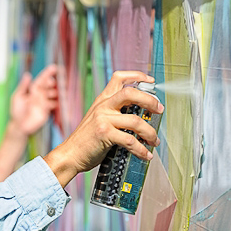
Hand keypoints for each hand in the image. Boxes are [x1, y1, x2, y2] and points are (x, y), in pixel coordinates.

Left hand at [9, 64, 58, 136]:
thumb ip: (23, 86)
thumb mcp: (17, 97)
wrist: (19, 126)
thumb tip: (28, 74)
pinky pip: (55, 106)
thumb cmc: (17, 110)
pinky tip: (60, 101)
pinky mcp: (47, 111)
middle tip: (55, 82)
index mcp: (33, 89)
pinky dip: (59, 103)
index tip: (54, 67)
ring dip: (57, 92)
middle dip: (53, 83)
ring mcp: (45, 103)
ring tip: (59, 91)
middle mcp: (40, 95)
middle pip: (49, 86)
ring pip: (54, 95)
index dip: (48, 73)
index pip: (42, 79)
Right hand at [43, 71, 162, 187]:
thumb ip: (114, 113)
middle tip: (159, 110)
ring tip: (155, 141)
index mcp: (102, 100)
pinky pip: (130, 140)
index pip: (119, 78)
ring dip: (150, 132)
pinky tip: (146, 154)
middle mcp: (103, 106)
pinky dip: (141, 149)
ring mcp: (103, 119)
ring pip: (135, 121)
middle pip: (130, 93)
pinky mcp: (104, 134)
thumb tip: (140, 114)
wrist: (70, 154)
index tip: (151, 80)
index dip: (137, 75)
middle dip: (150, 100)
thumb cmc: (86, 140)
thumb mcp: (98, 119)